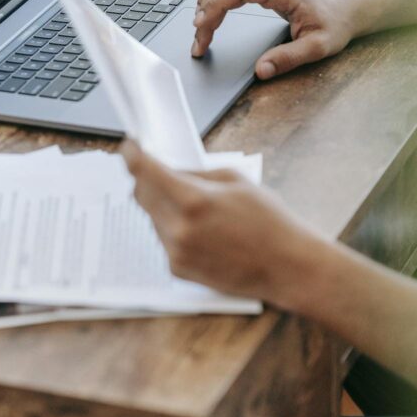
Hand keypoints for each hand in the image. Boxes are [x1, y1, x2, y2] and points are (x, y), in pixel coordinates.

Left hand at [121, 141, 322, 308]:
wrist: (287, 267)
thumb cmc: (269, 220)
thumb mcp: (236, 180)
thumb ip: (196, 173)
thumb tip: (169, 169)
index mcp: (193, 200)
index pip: (144, 171)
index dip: (132, 155)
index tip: (130, 147)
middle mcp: (178, 228)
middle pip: (141, 194)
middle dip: (147, 179)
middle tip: (163, 172)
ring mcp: (176, 252)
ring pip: (152, 217)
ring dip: (163, 206)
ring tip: (198, 209)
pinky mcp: (178, 269)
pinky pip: (163, 239)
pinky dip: (172, 228)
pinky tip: (202, 231)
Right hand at [191, 0, 362, 77]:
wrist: (349, 5)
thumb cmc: (335, 24)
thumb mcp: (317, 47)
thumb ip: (287, 59)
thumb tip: (260, 71)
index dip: (213, 8)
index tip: (201, 29)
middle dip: (204, 12)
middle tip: (199, 42)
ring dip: (206, 2)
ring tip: (201, 31)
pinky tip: (211, 14)